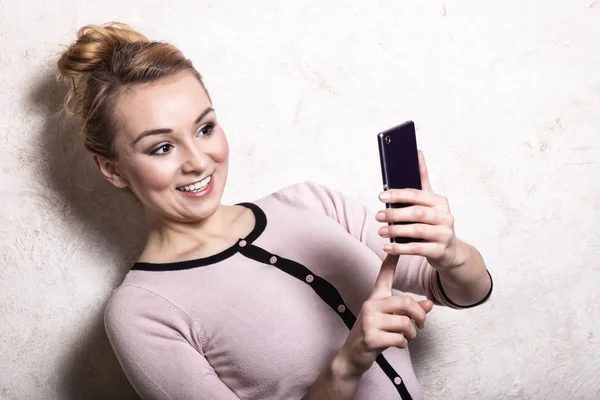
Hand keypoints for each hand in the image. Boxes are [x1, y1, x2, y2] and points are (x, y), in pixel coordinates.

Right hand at [337, 254, 432, 377]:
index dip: (391, 261)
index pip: (384, 275)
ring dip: (411, 335)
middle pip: (406, 302)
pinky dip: (403, 344)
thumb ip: (409, 312)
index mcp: (376, 298)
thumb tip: (429, 304)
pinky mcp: (370, 337)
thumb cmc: (374, 335)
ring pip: (405, 323)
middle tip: (421, 325)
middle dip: (419, 316)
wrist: (352, 356)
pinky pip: (399, 338)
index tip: (396, 246)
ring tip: (405, 338)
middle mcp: (371, 305)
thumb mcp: (392, 321)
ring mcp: (369, 320)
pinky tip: (395, 345)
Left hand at [376, 150, 464, 270]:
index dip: (398, 194)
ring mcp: (444, 234)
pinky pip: (418, 249)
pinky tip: (387, 247)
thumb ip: (422, 179)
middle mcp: (445, 216)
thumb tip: (417, 152)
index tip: (381, 196)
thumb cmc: (434, 222)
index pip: (417, 195)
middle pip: (417, 213)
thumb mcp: (430, 202)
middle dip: (395, 214)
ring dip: (396, 231)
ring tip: (381, 232)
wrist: (450, 250)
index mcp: (439, 201)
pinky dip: (400, 249)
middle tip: (378, 216)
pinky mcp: (441, 250)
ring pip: (417, 231)